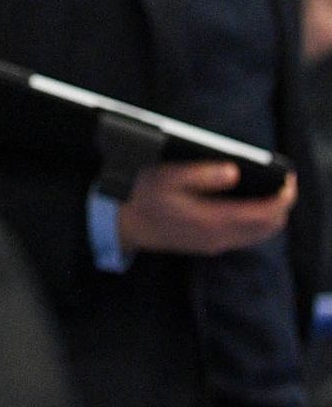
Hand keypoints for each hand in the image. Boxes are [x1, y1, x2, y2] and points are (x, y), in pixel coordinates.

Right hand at [117, 162, 296, 256]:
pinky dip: (257, 222)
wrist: (127, 223)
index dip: (281, 197)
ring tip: (273, 190)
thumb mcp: (167, 176)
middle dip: (281, 205)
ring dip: (270, 215)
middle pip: (267, 227)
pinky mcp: (210, 244)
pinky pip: (245, 237)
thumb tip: (234, 172)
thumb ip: (201, 174)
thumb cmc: (144, 194)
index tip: (289, 180)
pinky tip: (252, 205)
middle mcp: (218, 237)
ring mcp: (215, 243)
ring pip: (258, 234)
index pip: (263, 214)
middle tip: (284, 182)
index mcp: (211, 219)